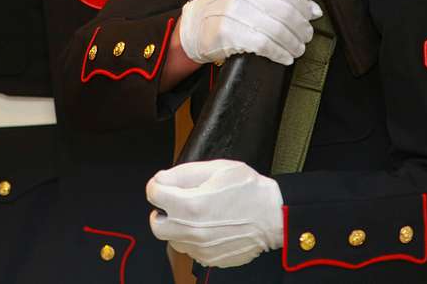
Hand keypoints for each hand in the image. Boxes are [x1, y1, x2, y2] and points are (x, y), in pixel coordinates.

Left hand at [147, 159, 283, 267]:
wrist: (274, 215)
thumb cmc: (249, 189)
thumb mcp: (216, 168)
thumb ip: (183, 173)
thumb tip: (162, 179)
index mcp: (191, 204)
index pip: (153, 194)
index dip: (158, 185)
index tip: (164, 184)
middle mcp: (192, 230)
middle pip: (156, 224)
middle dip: (161, 211)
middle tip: (175, 203)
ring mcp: (200, 247)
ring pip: (172, 240)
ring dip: (177, 227)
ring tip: (195, 215)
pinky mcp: (210, 258)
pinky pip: (190, 250)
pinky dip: (193, 239)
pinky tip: (208, 227)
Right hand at [178, 0, 320, 65]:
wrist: (195, 27)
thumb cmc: (225, 10)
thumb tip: (312, 9)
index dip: (303, 5)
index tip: (311, 16)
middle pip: (283, 11)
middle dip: (300, 27)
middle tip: (306, 36)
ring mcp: (232, 12)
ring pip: (276, 29)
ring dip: (292, 43)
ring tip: (297, 48)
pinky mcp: (227, 33)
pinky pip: (263, 44)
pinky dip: (278, 52)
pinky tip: (284, 56)